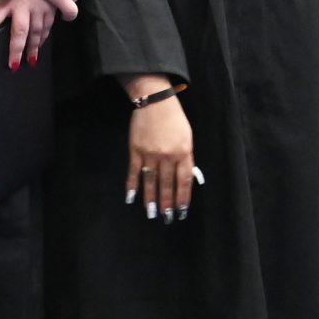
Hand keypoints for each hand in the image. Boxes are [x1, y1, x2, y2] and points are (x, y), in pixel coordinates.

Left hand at [0, 0, 57, 66]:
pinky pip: (47, 28)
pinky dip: (43, 39)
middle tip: (15, 65)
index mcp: (8, 0)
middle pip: (20, 32)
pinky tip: (39, 46)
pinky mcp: (51, 8)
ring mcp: (39, 7)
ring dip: (33, 48)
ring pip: (36, 32)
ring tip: (30, 61)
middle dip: (17, 50)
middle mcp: (23, 5)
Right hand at [122, 90, 195, 222]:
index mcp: (184, 152)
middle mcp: (167, 155)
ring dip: (151, 198)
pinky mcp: (135, 149)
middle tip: (166, 217)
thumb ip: (187, 157)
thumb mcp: (187, 137)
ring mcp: (150, 153)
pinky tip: (131, 197)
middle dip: (167, 202)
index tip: (182, 210)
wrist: (155, 101)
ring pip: (151, 180)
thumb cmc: (174, 119)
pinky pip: (133, 171)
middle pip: (167, 184)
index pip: (184, 180)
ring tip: (151, 213)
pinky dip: (132, 185)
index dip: (183, 197)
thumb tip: (186, 178)